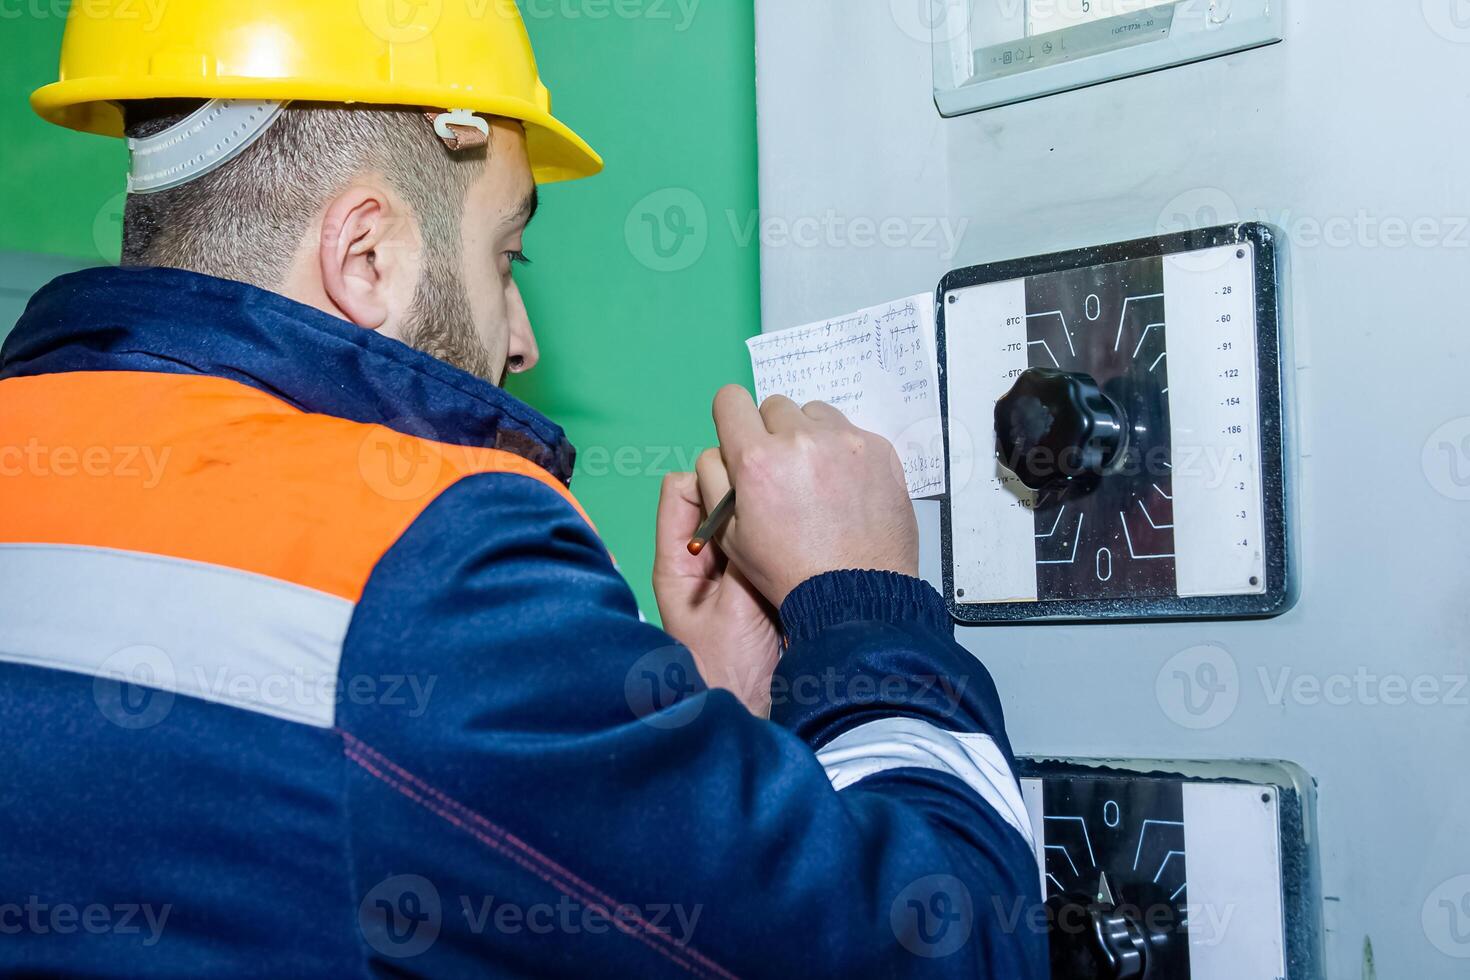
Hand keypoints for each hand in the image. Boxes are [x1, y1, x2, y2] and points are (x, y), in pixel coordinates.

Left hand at [653, 471, 781, 715]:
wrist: (762, 719)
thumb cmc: (733, 673)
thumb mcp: (733, 610)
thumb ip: (741, 556)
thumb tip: (750, 501)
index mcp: (678, 564)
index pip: (682, 491)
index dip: (710, 481)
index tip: (746, 492)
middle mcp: (703, 561)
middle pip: (718, 499)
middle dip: (744, 493)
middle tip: (776, 498)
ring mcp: (733, 572)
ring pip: (748, 519)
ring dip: (767, 514)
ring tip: (796, 510)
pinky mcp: (763, 582)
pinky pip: (770, 543)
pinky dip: (783, 534)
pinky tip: (808, 531)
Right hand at [698, 385, 917, 608]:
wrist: (857, 594)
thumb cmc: (789, 571)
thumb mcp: (729, 535)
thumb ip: (715, 481)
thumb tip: (722, 449)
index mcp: (757, 460)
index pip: (730, 399)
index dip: (732, 418)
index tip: (742, 436)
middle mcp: (801, 440)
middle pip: (774, 406)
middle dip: (772, 433)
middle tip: (783, 472)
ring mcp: (845, 440)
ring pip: (814, 414)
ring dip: (809, 437)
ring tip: (817, 479)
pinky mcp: (879, 448)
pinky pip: (850, 432)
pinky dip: (844, 452)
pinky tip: (846, 488)